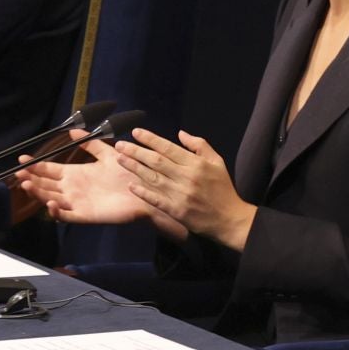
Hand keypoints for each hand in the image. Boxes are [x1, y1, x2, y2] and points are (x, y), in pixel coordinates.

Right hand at [15, 129, 186, 239]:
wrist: (146, 189)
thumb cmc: (129, 173)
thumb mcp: (109, 154)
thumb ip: (91, 143)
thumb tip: (73, 131)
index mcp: (76, 174)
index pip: (50, 170)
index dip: (36, 165)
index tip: (22, 159)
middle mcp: (73, 189)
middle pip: (46, 184)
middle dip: (31, 179)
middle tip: (18, 172)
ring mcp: (77, 202)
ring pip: (51, 199)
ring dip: (39, 193)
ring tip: (28, 184)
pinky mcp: (85, 215)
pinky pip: (67, 215)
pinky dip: (57, 212)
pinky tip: (50, 203)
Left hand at [116, 128, 256, 250]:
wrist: (228, 217)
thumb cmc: (222, 188)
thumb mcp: (217, 162)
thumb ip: (200, 146)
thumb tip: (181, 134)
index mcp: (196, 164)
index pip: (169, 148)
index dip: (151, 139)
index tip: (136, 132)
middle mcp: (186, 177)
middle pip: (156, 161)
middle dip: (136, 151)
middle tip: (120, 145)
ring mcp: (179, 194)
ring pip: (152, 178)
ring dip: (134, 168)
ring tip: (120, 159)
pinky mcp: (175, 210)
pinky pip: (155, 199)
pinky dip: (142, 192)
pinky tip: (130, 185)